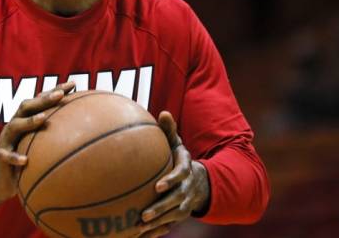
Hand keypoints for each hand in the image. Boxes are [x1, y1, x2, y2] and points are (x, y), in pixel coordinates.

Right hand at [0, 82, 75, 220]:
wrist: (1, 181)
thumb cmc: (26, 160)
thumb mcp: (41, 146)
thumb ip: (57, 137)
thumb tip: (89, 133)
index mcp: (25, 120)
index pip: (40, 100)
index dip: (54, 90)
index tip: (73, 84)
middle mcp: (15, 126)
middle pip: (26, 106)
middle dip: (43, 99)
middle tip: (59, 95)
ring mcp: (6, 140)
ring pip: (15, 126)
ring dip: (29, 121)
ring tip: (42, 119)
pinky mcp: (1, 157)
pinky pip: (6, 155)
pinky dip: (14, 157)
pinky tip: (24, 160)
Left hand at [137, 111, 209, 237]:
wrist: (199, 181)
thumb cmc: (180, 159)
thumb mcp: (178, 144)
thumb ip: (169, 130)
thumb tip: (164, 112)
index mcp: (186, 171)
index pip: (180, 176)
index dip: (170, 181)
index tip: (158, 186)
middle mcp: (187, 190)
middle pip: (175, 201)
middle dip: (160, 209)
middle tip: (143, 214)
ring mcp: (184, 205)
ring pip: (171, 216)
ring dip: (157, 223)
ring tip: (139, 227)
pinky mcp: (179, 215)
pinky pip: (168, 225)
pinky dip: (157, 231)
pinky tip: (141, 237)